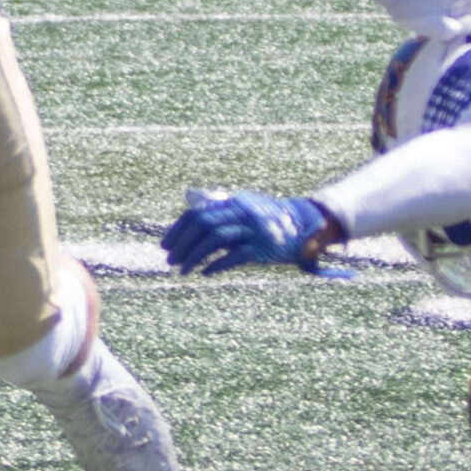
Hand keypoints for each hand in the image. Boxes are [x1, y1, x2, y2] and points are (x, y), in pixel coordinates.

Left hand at [162, 190, 350, 275]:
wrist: (305, 226)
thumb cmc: (267, 217)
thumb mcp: (243, 205)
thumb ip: (218, 203)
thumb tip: (189, 197)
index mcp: (234, 202)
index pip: (198, 212)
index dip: (178, 229)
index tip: (165, 245)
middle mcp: (242, 212)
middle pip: (203, 224)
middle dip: (182, 243)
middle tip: (170, 260)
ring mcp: (253, 229)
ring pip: (215, 240)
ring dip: (194, 256)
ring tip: (182, 269)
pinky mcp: (263, 247)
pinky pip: (234, 256)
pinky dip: (216, 265)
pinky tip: (204, 272)